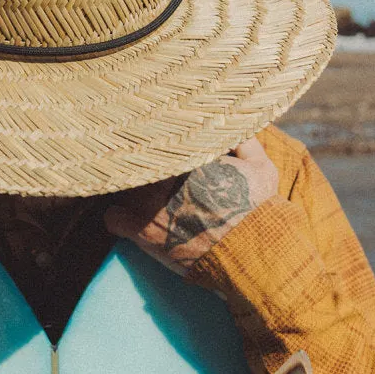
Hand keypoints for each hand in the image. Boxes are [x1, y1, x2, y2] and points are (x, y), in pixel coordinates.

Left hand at [104, 137, 278, 274]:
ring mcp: (151, 205)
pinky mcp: (144, 232)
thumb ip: (242, 139)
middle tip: (145, 171)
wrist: (252, 253)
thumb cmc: (259, 210)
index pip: (155, 138)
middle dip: (139, 163)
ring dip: (128, 188)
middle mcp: (166, 177)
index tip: (155, 147)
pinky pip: (112, 217)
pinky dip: (117, 217)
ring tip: (138, 193)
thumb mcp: (261, 167)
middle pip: (134, 160)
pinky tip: (128, 218)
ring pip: (121, 185)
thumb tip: (228, 119)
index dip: (153, 142)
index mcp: (189, 157)